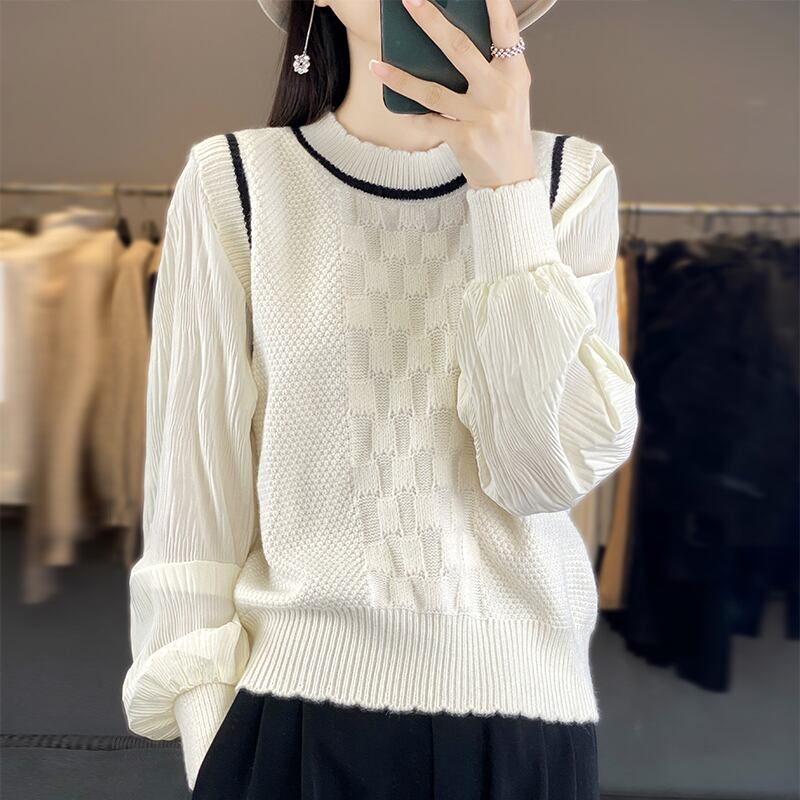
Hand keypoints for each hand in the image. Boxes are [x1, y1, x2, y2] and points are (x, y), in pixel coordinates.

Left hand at [368, 0, 537, 189]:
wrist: (512, 180)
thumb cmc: (507, 133)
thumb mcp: (511, 96)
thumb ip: (493, 70)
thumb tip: (452, 42)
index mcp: (515, 75)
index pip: (504, 29)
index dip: (492, 2)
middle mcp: (500, 91)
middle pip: (459, 48)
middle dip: (431, 21)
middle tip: (410, 1)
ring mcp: (481, 116)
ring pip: (433, 90)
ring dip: (401, 77)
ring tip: (378, 65)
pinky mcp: (465, 138)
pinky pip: (429, 121)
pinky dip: (413, 115)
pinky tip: (398, 107)